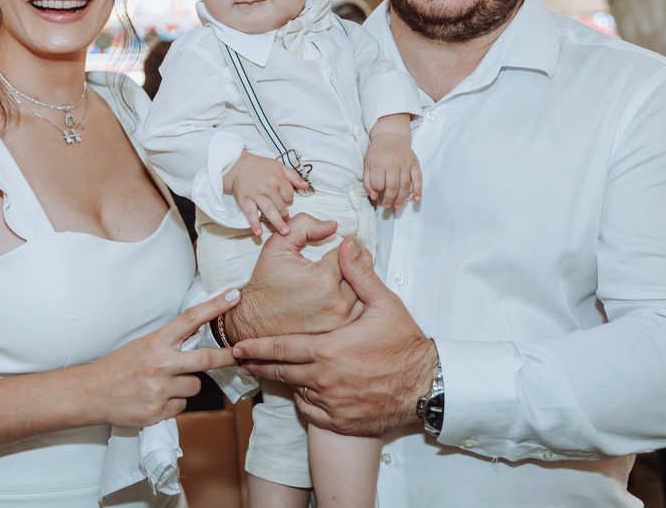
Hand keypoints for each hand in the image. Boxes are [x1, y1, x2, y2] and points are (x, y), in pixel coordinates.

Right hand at [89, 289, 238, 427]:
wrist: (90, 393)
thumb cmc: (118, 367)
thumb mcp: (142, 345)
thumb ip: (168, 343)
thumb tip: (198, 337)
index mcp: (156, 342)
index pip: (190, 319)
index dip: (214, 307)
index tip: (233, 296)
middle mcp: (160, 364)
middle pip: (205, 360)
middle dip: (227, 357)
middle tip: (240, 354)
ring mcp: (159, 389)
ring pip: (195, 386)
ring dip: (188, 385)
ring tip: (165, 384)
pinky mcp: (157, 411)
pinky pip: (181, 405)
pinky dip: (173, 402)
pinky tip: (155, 398)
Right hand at [223, 152, 309, 235]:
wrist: (237, 165)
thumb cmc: (259, 166)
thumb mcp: (279, 166)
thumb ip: (293, 176)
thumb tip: (305, 185)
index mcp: (278, 178)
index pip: (289, 195)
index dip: (288, 200)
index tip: (284, 202)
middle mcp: (268, 187)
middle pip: (281, 205)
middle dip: (285, 215)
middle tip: (287, 225)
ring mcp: (256, 194)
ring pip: (269, 210)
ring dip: (277, 222)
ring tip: (284, 232)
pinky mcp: (245, 200)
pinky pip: (250, 213)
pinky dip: (254, 223)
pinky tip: (259, 233)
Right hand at [224, 213, 358, 342]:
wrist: (253, 320)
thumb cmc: (266, 284)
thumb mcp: (278, 245)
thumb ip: (305, 226)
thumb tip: (334, 226)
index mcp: (323, 277)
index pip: (350, 252)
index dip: (346, 245)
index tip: (342, 243)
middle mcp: (336, 301)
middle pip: (362, 271)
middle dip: (355, 260)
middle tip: (348, 256)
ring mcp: (340, 320)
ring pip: (365, 291)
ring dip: (359, 280)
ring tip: (346, 274)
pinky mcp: (340, 332)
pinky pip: (359, 310)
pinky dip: (356, 300)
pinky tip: (344, 293)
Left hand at [232, 238, 436, 435]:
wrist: (426, 386)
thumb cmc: (404, 344)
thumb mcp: (383, 304)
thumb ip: (358, 275)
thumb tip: (346, 244)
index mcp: (327, 350)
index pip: (280, 348)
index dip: (257, 347)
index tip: (239, 346)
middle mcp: (323, 378)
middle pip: (280, 372)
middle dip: (258, 366)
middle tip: (241, 362)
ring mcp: (330, 402)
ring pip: (296, 390)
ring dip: (283, 381)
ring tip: (269, 374)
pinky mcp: (339, 420)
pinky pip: (310, 411)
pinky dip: (304, 401)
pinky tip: (303, 392)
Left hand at [363, 115, 421, 209]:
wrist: (391, 136)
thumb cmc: (378, 152)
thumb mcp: (367, 164)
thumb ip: (368, 181)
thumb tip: (374, 196)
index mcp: (378, 163)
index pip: (378, 183)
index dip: (377, 190)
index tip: (378, 193)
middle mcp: (392, 163)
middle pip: (392, 186)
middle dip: (389, 199)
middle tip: (387, 205)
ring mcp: (405, 163)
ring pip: (405, 185)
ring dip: (401, 198)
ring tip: (397, 206)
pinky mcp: (414, 163)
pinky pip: (418, 178)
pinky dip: (418, 190)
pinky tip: (416, 199)